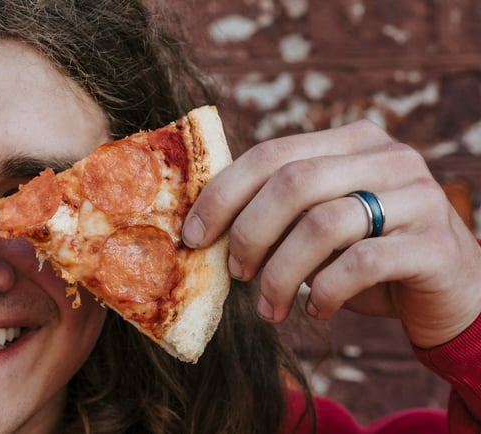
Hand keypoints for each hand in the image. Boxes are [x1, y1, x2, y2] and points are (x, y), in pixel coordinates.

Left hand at [183, 120, 480, 348]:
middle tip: (235, 273)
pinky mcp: (435, 244)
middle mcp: (389, 157)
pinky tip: (316, 309)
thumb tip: (201, 229)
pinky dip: (326, 291)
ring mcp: (418, 197)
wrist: (453, 294)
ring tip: (270, 305)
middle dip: (249, 232)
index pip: (271, 154)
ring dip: (282, 273)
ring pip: (324, 224)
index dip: (223, 195)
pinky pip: (361, 264)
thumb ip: (277, 213)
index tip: (191, 236)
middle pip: (294, 182)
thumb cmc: (368, 257)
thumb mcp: (319, 226)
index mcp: (352, 141)